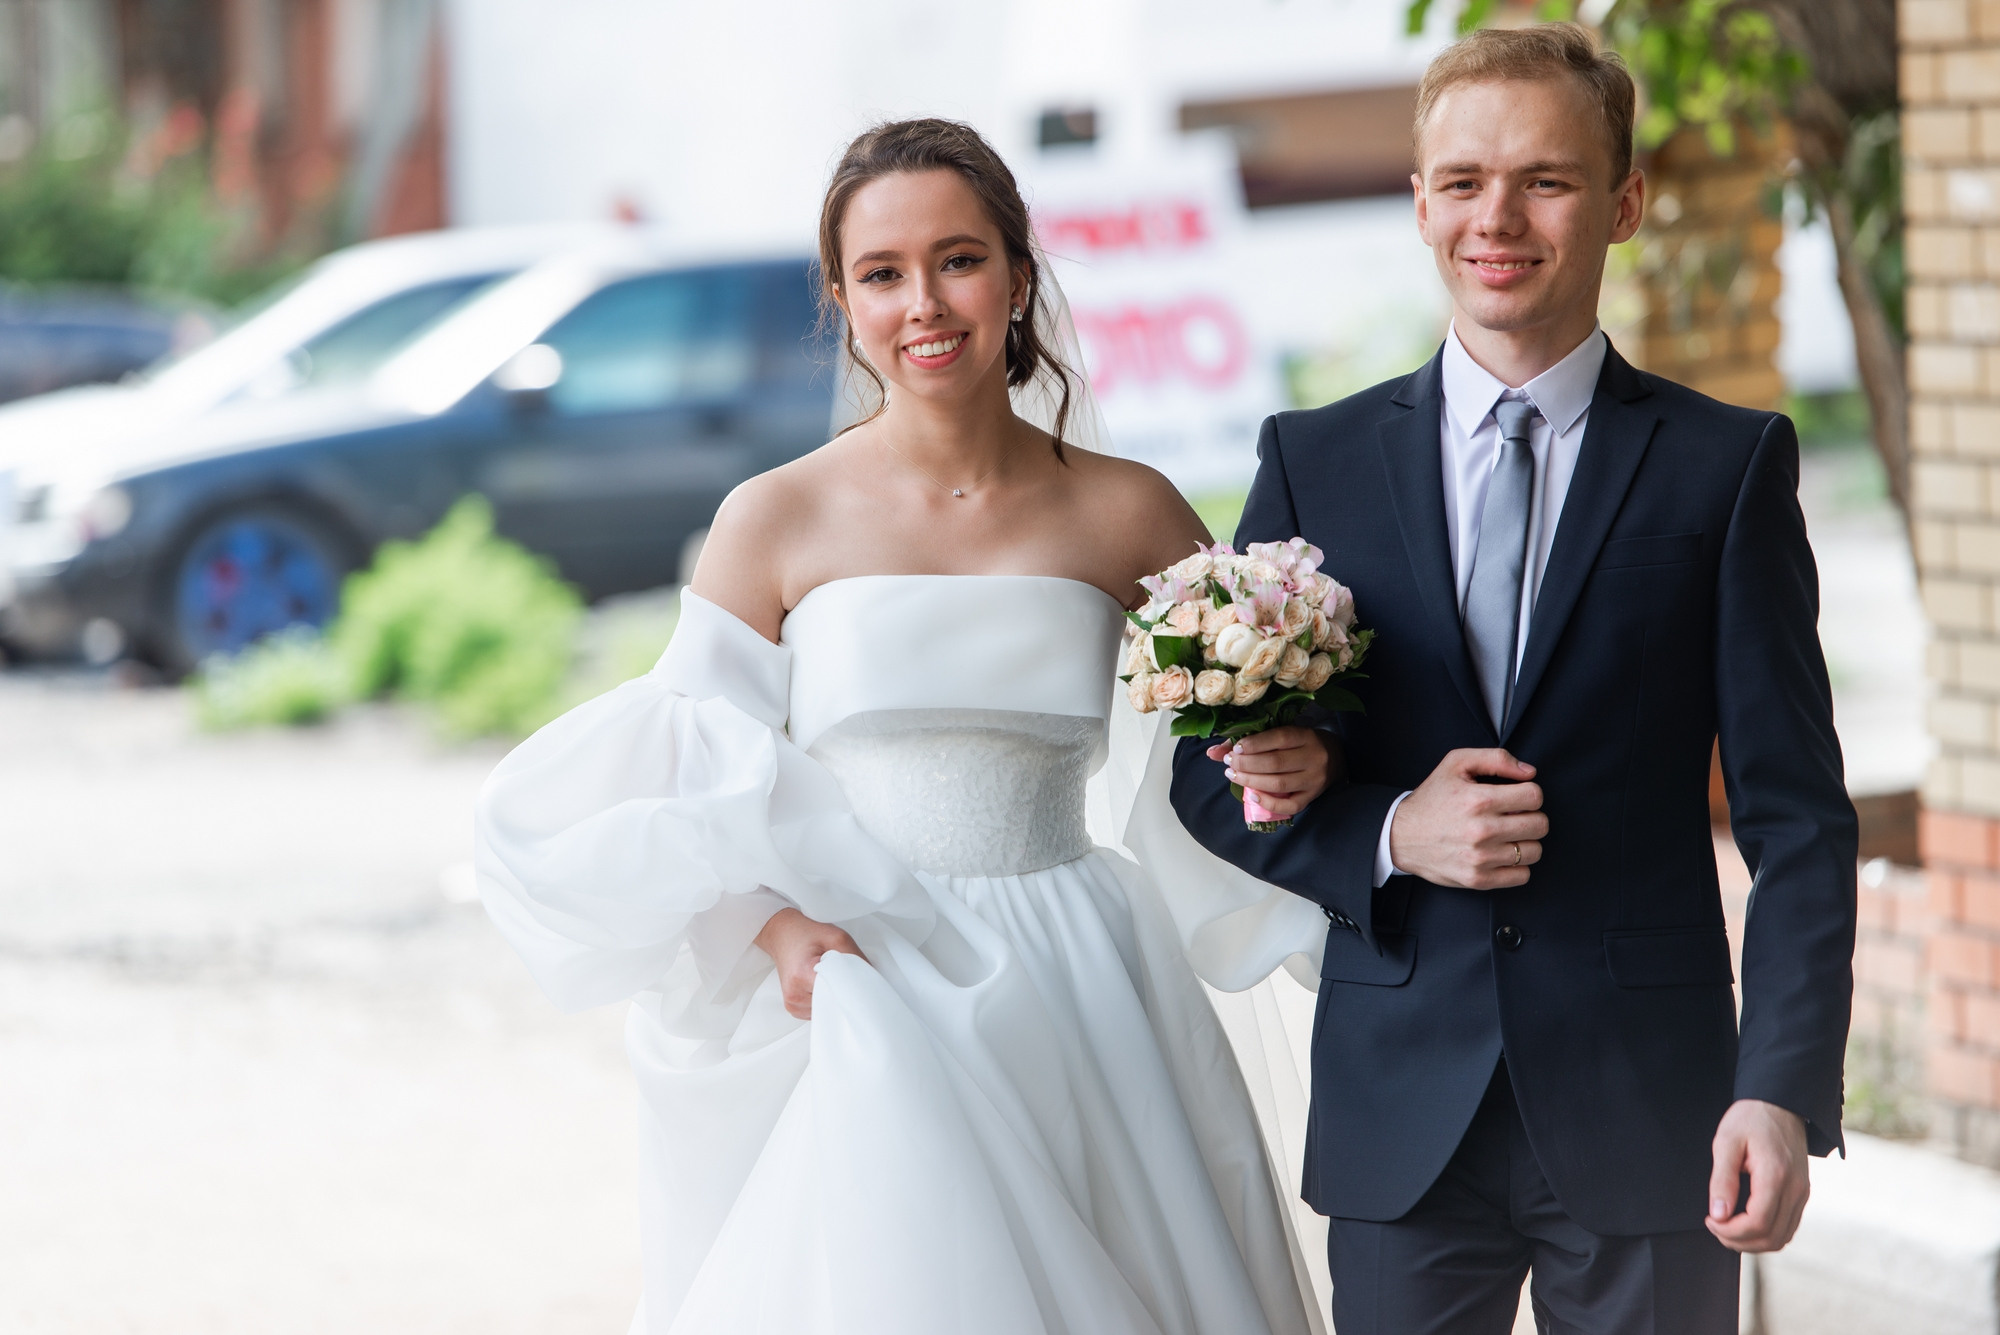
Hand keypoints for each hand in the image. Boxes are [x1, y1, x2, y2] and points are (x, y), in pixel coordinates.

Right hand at [753, 907, 862, 1019]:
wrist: (782, 934)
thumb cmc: (806, 934)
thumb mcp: (837, 937)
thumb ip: (856, 959)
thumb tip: (872, 980)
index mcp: (803, 975)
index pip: (837, 994)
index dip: (852, 989)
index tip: (860, 983)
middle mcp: (794, 994)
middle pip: (833, 1005)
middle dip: (844, 994)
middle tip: (846, 977)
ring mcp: (792, 1004)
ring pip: (827, 1011)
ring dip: (834, 997)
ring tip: (830, 978)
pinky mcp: (793, 1008)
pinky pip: (818, 1012)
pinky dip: (825, 1000)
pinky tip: (823, 985)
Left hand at [1204, 727, 1343, 819]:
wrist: (1337, 757)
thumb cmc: (1302, 743)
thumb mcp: (1284, 734)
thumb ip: (1250, 740)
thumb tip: (1212, 752)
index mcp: (1306, 736)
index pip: (1279, 738)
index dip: (1254, 744)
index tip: (1235, 748)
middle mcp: (1313, 757)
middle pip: (1275, 763)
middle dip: (1247, 764)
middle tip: (1229, 764)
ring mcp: (1314, 780)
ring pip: (1279, 784)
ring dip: (1251, 781)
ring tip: (1233, 775)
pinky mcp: (1312, 797)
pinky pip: (1289, 805)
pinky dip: (1268, 802)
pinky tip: (1251, 795)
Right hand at [1388, 748, 1544, 888]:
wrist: (1401, 835)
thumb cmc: (1431, 798)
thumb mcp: (1456, 764)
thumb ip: (1496, 759)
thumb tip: (1529, 772)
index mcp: (1479, 800)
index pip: (1534, 796)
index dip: (1529, 793)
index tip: (1517, 797)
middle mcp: (1482, 830)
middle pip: (1540, 825)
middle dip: (1531, 816)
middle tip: (1514, 816)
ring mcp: (1481, 858)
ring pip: (1534, 851)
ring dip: (1525, 842)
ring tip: (1507, 835)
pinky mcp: (1478, 879)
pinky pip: (1522, 876)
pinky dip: (1517, 866)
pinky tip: (1501, 854)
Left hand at [1707, 1099, 1809, 1251]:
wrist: (1780, 1104)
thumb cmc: (1749, 1119)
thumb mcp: (1726, 1142)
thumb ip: (1722, 1180)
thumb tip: (1718, 1215)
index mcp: (1776, 1176)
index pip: (1758, 1223)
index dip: (1731, 1231)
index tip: (1709, 1219)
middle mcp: (1796, 1190)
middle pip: (1771, 1238)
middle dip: (1738, 1240)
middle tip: (1714, 1226)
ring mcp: (1803, 1193)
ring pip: (1782, 1238)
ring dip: (1753, 1242)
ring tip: (1727, 1227)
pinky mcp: (1802, 1194)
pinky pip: (1788, 1227)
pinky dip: (1766, 1234)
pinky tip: (1745, 1223)